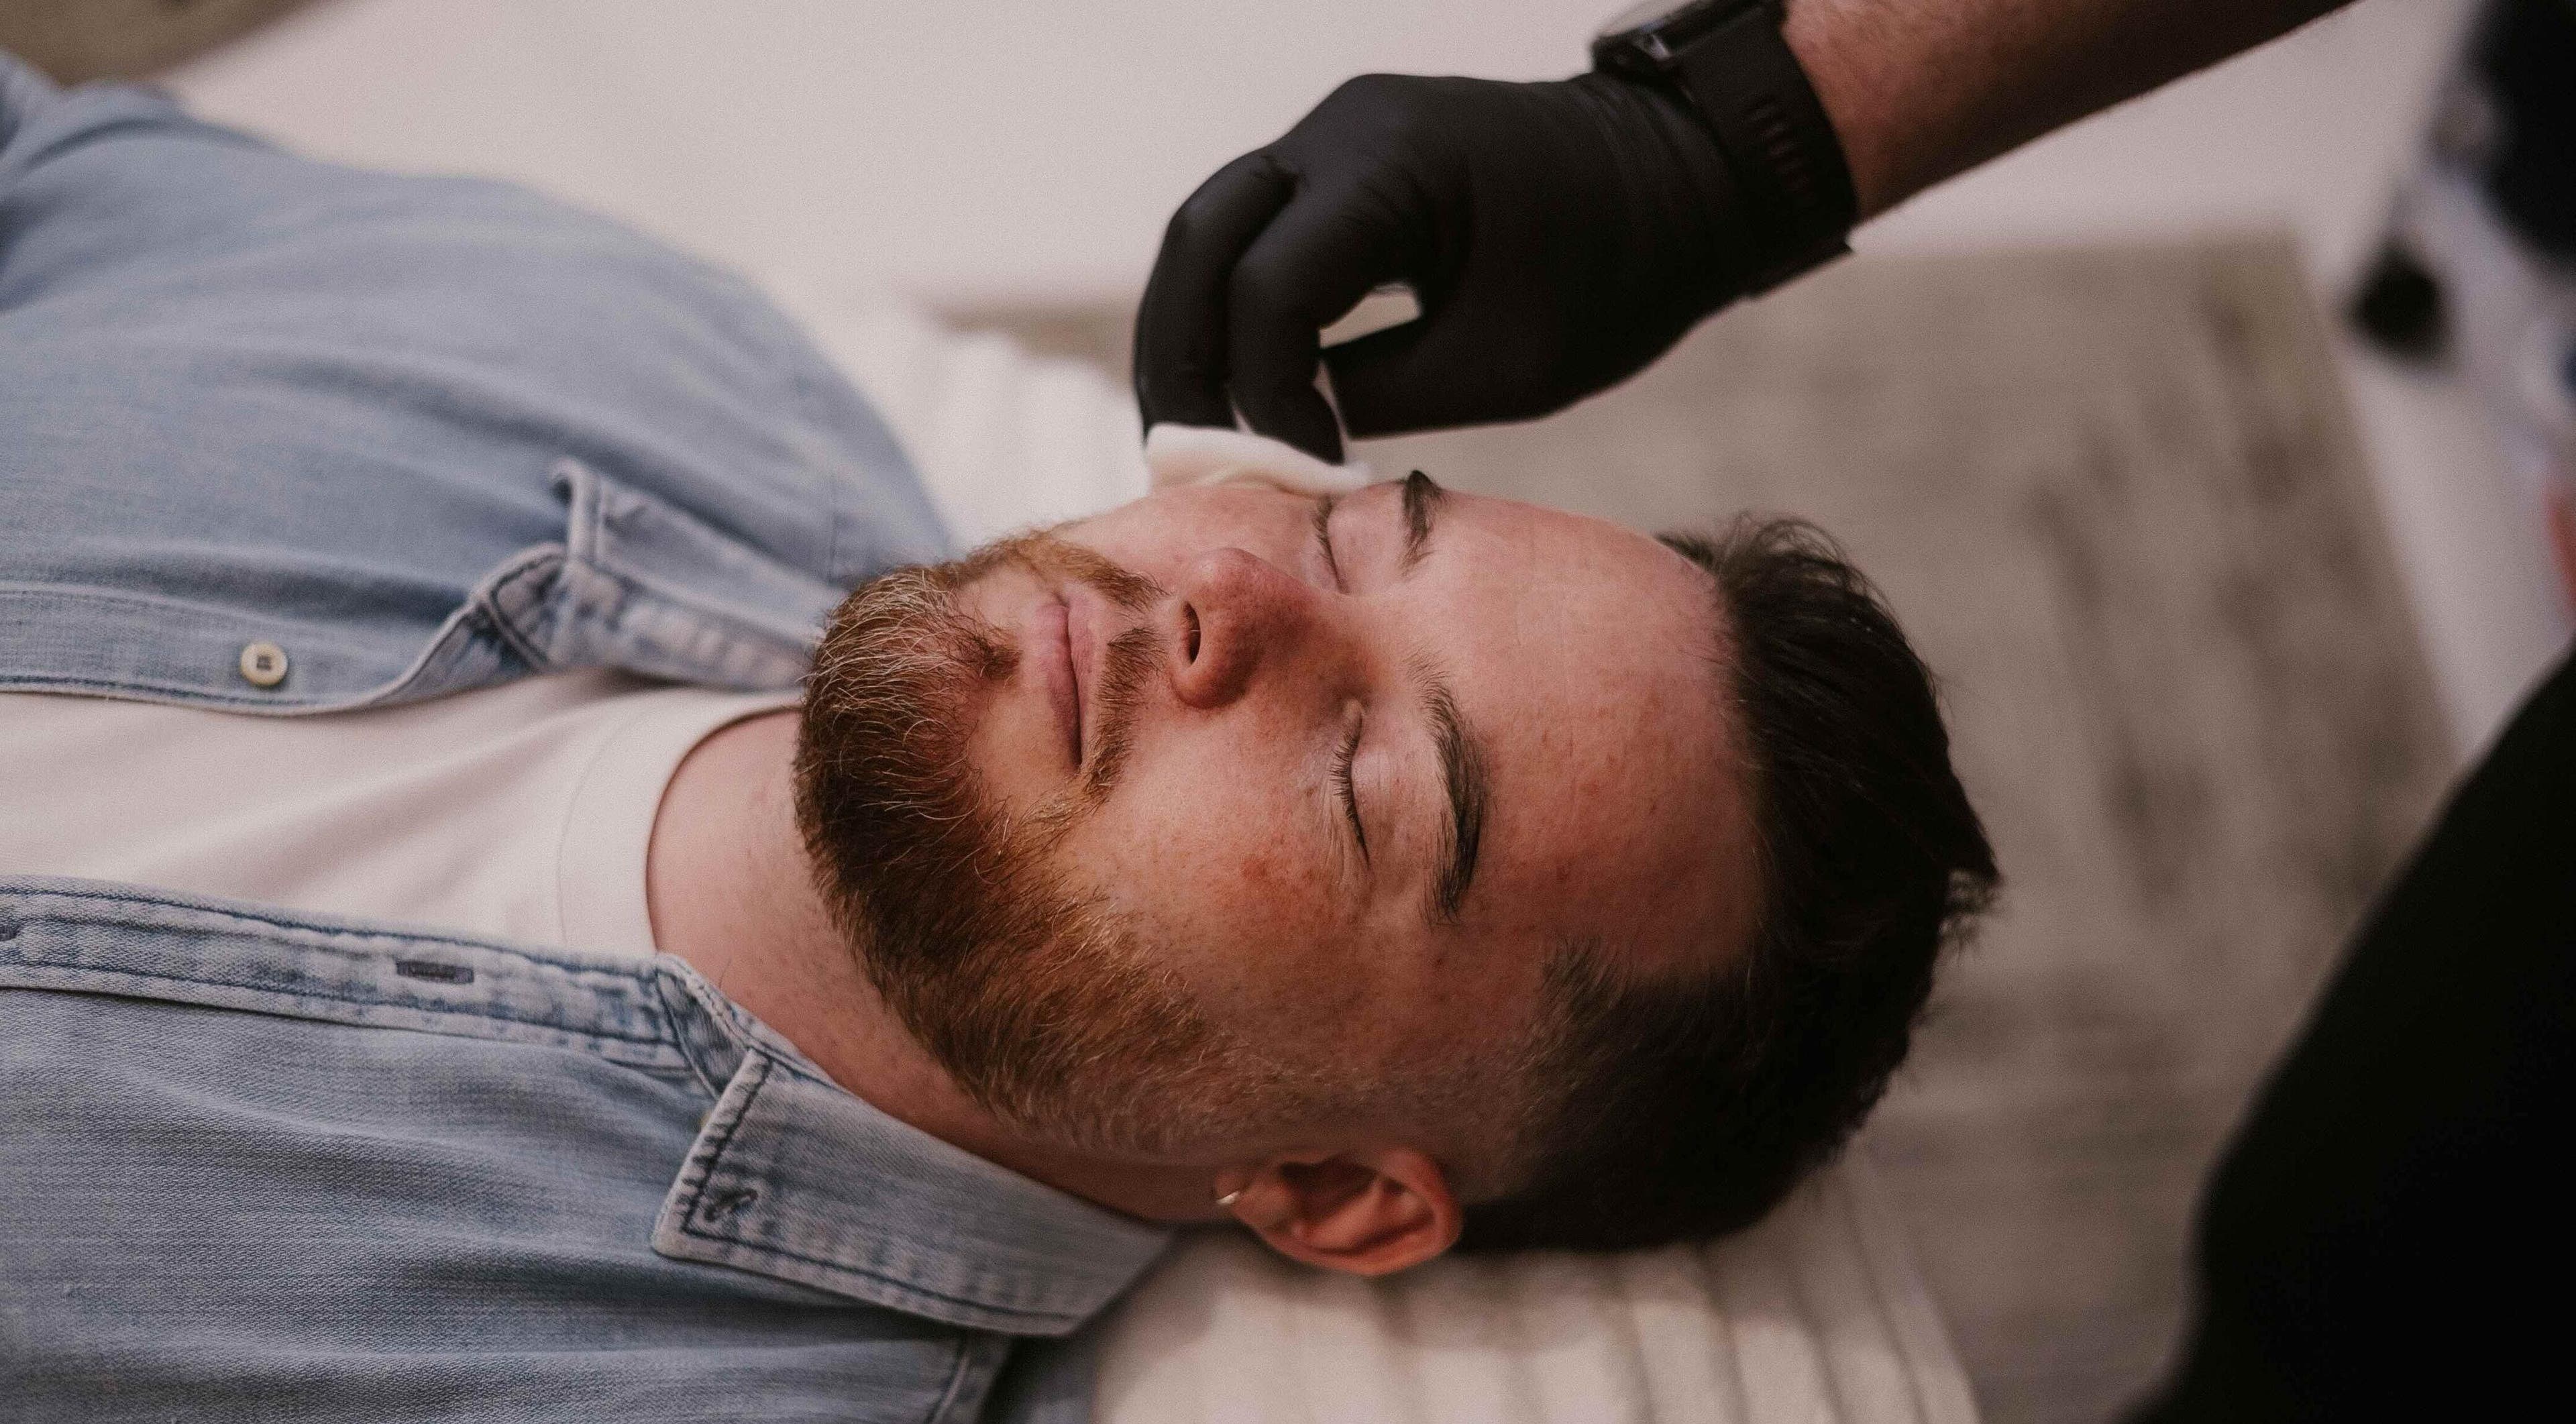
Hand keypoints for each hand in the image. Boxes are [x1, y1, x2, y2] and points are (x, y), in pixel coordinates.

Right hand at [1133, 72, 1761, 461]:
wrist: (1681, 180)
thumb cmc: (1617, 271)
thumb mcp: (1506, 364)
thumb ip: (1379, 396)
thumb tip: (1280, 444)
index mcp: (1391, 161)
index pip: (1268, 288)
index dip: (1261, 393)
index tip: (1294, 467)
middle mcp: (1341, 128)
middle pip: (1200, 241)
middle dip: (1179, 357)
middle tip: (1178, 458)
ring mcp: (1335, 135)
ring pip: (1208, 231)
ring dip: (1189, 330)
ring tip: (1192, 429)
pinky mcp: (1344, 162)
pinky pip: (1254, 230)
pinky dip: (1231, 307)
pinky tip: (1238, 384)